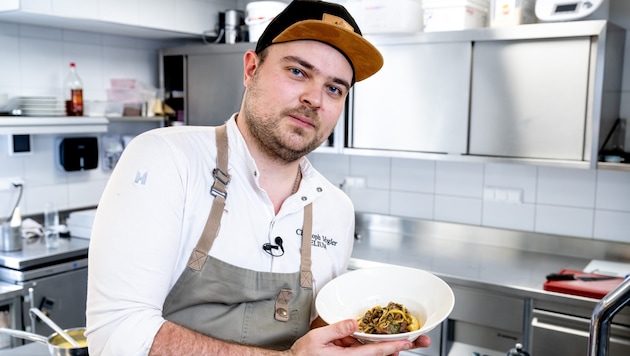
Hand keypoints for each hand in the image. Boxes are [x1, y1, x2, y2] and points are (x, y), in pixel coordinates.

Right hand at [288, 319, 428, 355]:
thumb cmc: (304, 355)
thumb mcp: (317, 338)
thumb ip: (336, 329)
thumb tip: (354, 322)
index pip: (376, 352)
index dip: (394, 346)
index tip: (408, 341)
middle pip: (382, 354)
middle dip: (401, 346)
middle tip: (421, 340)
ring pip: (376, 352)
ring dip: (391, 346)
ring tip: (409, 336)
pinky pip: (365, 350)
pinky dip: (376, 344)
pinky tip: (381, 336)